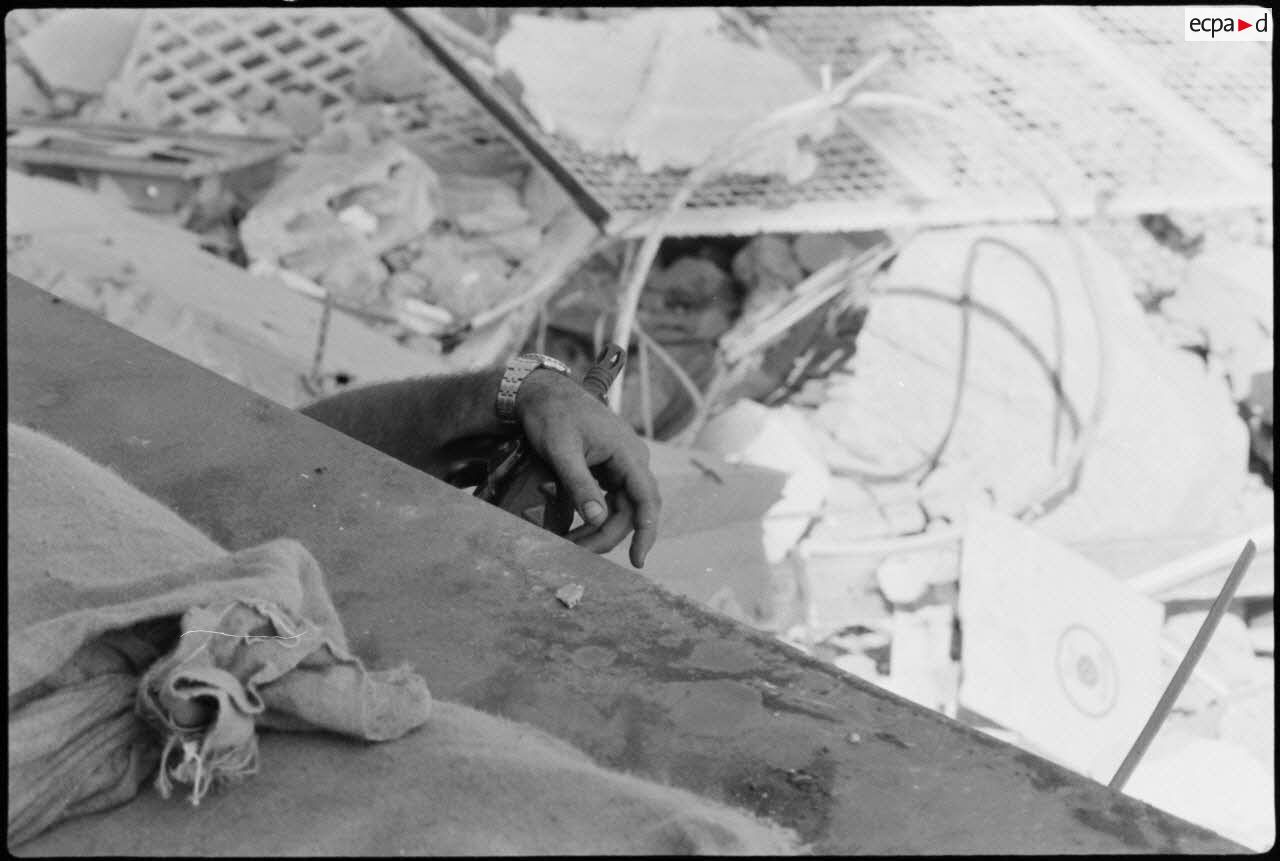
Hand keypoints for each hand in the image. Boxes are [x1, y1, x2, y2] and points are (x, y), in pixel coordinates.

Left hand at [515, 369, 661, 567]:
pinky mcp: (610, 467)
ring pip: (621, 507)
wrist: (544, 393)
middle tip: (577, 553)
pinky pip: (612, 498)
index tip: (638, 560)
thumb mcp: (562, 451)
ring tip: (572, 543)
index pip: (647, 499)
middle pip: (632, 510)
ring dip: (600, 529)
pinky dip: (596, 516)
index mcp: (628, 453)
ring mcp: (622, 464)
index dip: (646, 532)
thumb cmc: (552, 416)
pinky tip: (578, 528)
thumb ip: (580, 485)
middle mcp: (632, 460)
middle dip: (607, 536)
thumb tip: (597, 519)